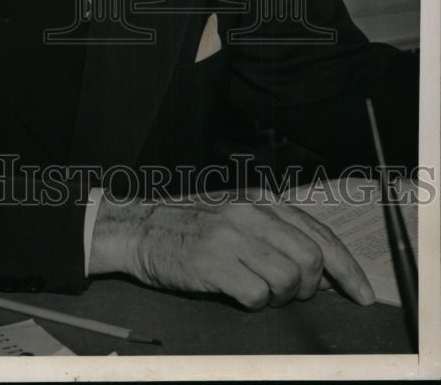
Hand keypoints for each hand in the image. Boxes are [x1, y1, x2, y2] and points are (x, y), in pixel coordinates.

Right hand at [88, 196, 375, 308]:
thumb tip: (322, 266)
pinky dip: (255, 303)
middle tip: (293, 296)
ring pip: (288, 279)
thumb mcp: (237, 218)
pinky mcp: (212, 262)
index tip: (363, 295)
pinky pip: (257, 295)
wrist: (141, 230)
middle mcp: (249, 214)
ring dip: (282, 298)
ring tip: (261, 294)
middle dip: (311, 287)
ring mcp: (230, 237)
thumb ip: (275, 233)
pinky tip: (239, 294)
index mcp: (260, 202)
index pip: (319, 233)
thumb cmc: (192, 230)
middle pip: (311, 259)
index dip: (348, 268)